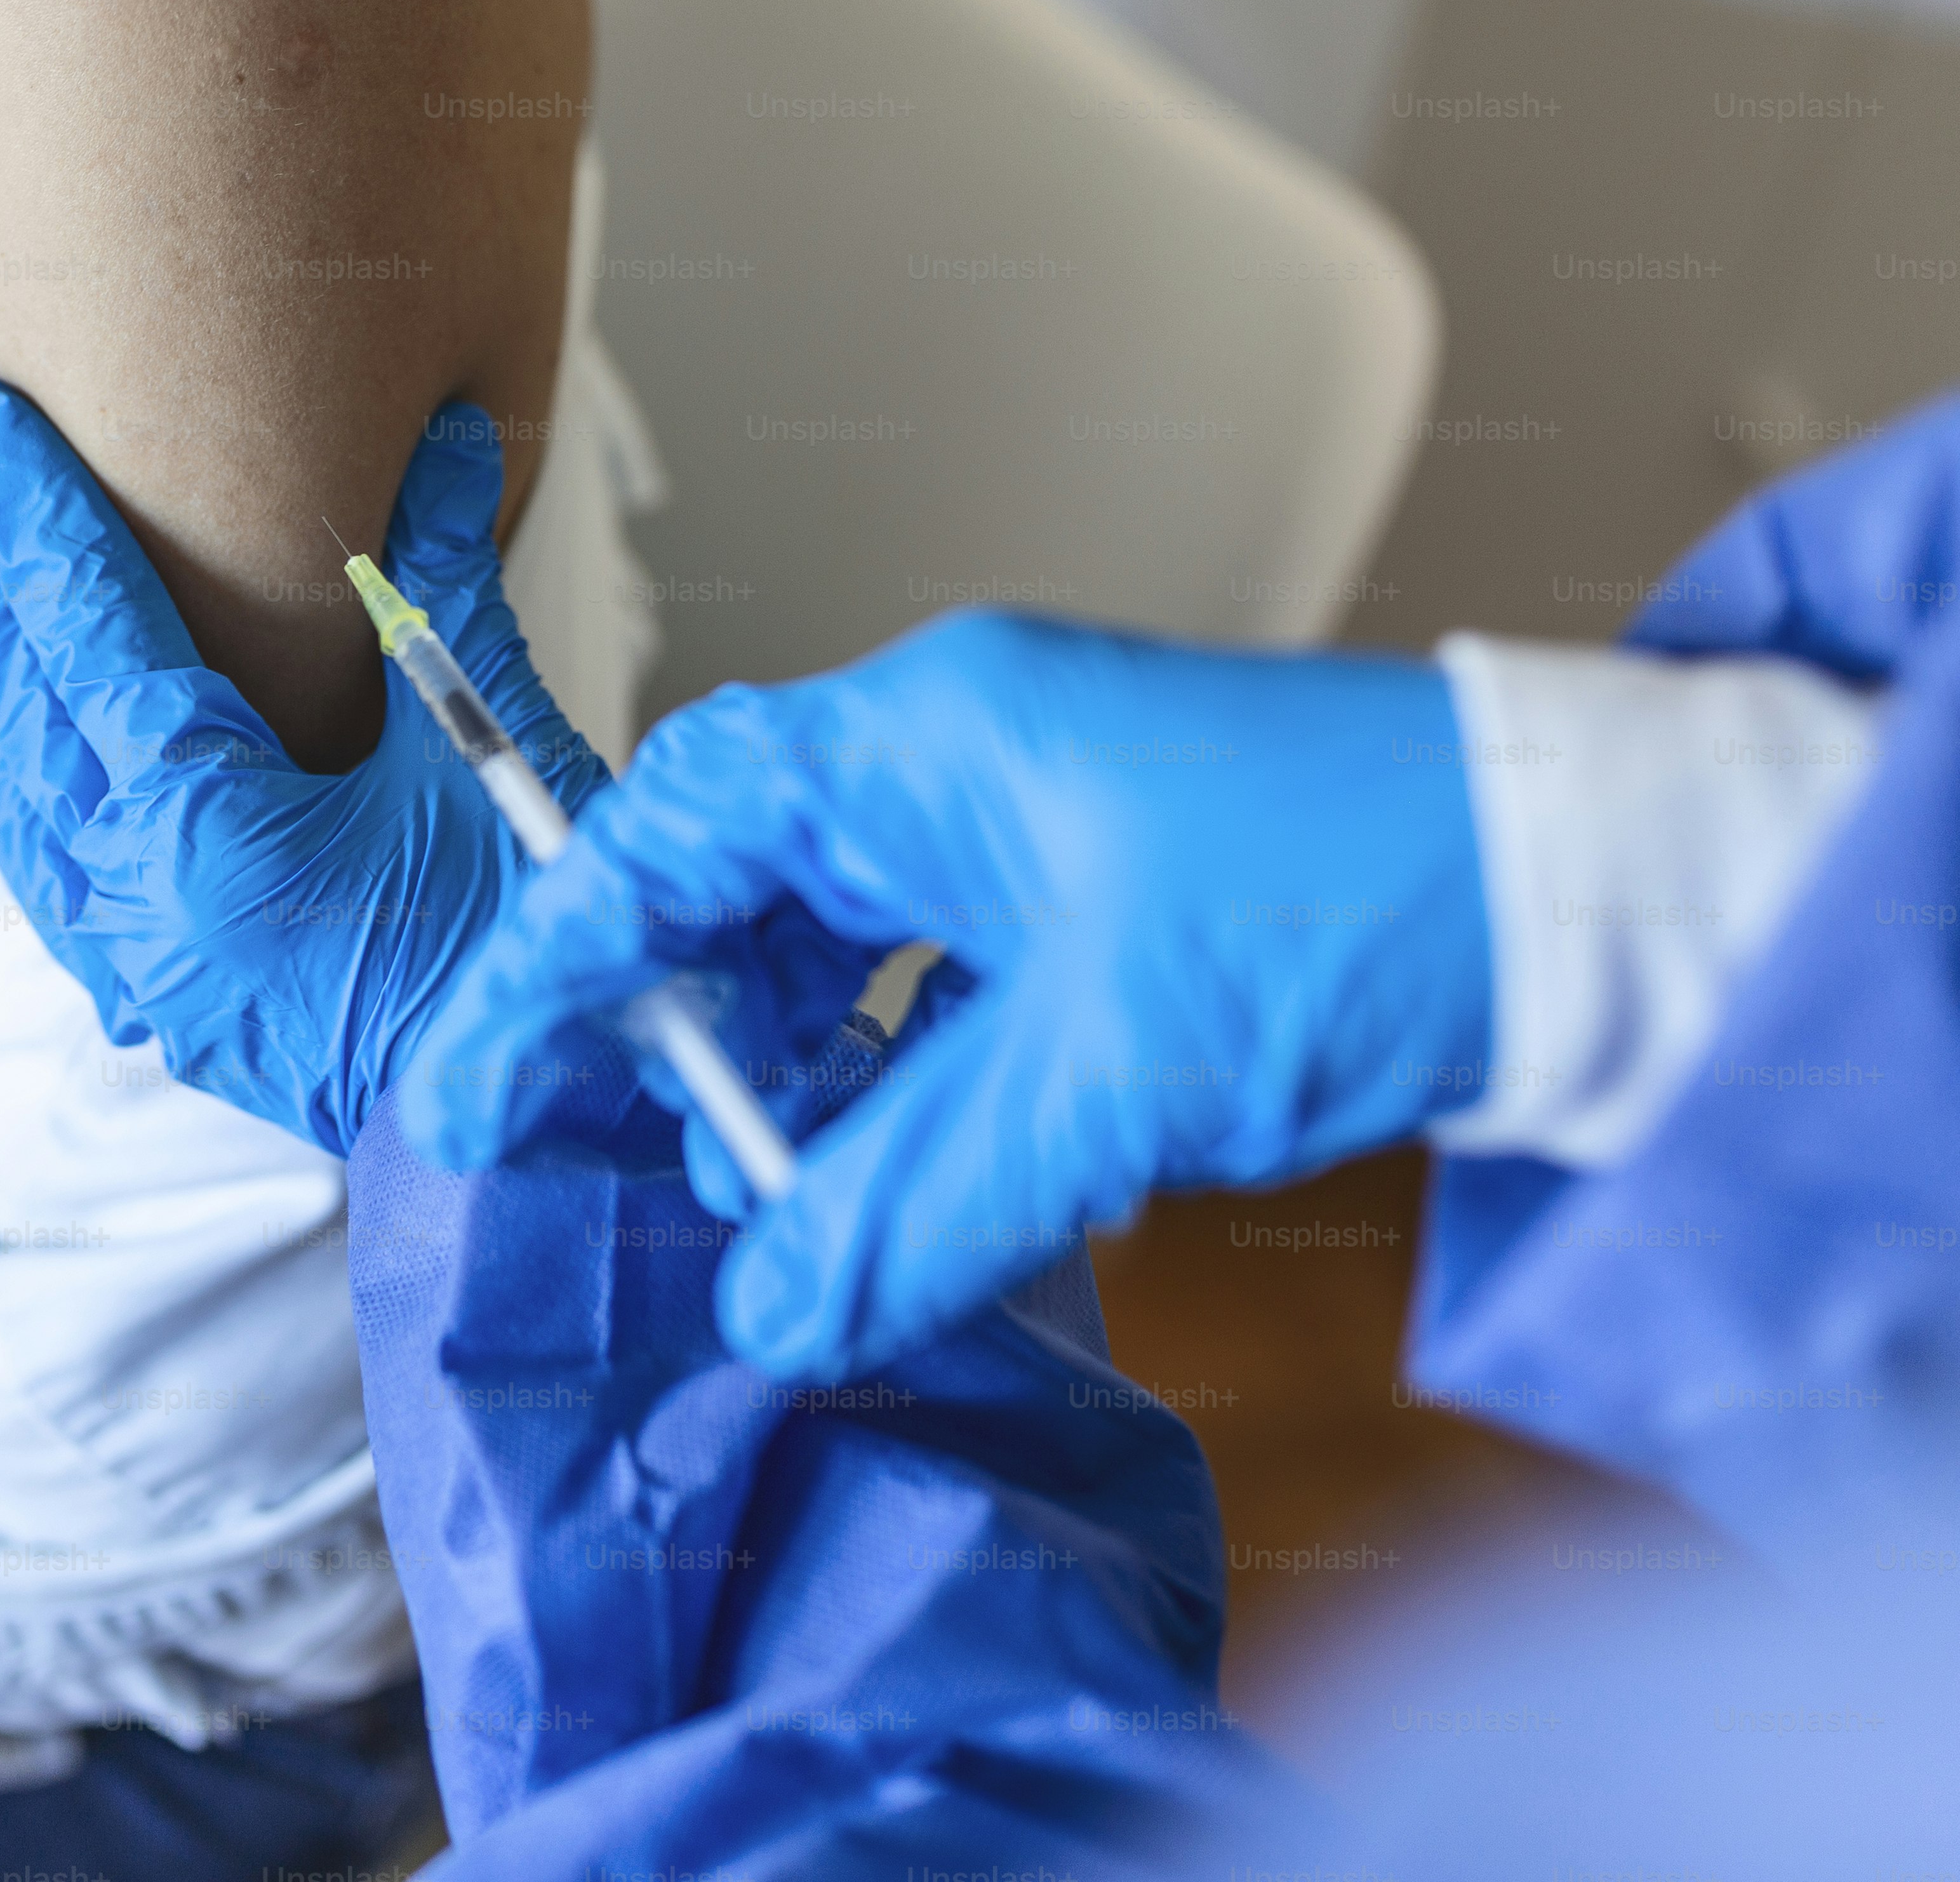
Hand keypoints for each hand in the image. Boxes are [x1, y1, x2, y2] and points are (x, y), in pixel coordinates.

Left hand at [0, 376, 608, 1155]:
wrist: (535, 1141)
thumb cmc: (521, 955)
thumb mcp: (486, 758)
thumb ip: (443, 595)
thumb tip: (453, 441)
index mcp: (207, 838)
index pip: (84, 637)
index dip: (28, 518)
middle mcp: (135, 902)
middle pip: (11, 700)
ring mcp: (129, 957)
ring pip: (6, 779)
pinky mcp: (148, 987)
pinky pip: (37, 852)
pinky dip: (7, 758)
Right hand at [403, 610, 1493, 1380]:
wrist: (1584, 881)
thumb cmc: (1363, 899)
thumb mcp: (1102, 1081)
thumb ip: (913, 1204)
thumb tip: (777, 1309)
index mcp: (922, 745)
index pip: (663, 844)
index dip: (547, 969)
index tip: (471, 1086)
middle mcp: (955, 759)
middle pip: (730, 881)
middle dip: (663, 1026)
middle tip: (613, 1157)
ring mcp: (1029, 817)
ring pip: (831, 934)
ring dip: (784, 1063)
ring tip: (762, 1188)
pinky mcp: (1095, 888)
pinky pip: (932, 973)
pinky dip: (889, 1066)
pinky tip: (887, 1160)